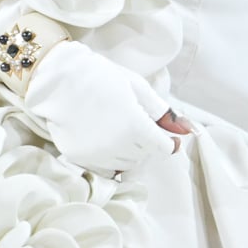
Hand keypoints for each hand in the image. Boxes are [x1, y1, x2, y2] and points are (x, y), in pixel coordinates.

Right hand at [19, 42, 183, 175]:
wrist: (58, 80)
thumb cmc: (101, 77)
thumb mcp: (137, 88)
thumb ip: (163, 113)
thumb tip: (188, 131)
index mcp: (136, 126)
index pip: (164, 148)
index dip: (166, 140)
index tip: (161, 133)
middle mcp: (118, 145)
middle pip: (146, 156)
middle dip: (146, 142)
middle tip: (131, 120)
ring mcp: (98, 155)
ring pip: (127, 164)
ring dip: (129, 151)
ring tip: (116, 128)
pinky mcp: (81, 160)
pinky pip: (106, 169)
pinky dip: (110, 158)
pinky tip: (103, 139)